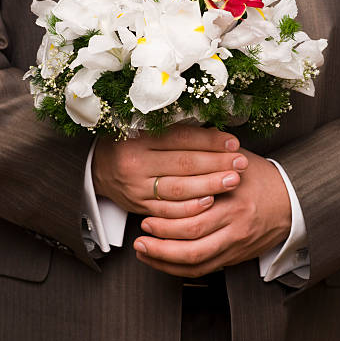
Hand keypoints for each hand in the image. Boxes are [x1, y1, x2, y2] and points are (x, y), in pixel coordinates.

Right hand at [92, 126, 247, 217]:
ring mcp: (137, 187)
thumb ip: (177, 131)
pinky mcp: (139, 207)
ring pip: (178, 189)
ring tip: (233, 180)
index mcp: (139, 137)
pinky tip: (209, 202)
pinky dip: (190, 208)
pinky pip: (167, 211)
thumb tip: (217, 133)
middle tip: (241, 163)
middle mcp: (136, 163)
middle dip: (216, 163)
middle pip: (183, 164)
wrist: (97, 168)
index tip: (233, 143)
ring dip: (209, 185)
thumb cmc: (129, 143)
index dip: (209, 140)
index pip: (181, 138)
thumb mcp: (145, 129)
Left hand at [133, 149, 291, 276]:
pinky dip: (180, 269)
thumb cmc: (262, 177)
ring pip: (197, 262)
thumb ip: (210, 152)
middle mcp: (235, 226)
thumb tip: (178, 137)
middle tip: (141, 234)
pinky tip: (163, 262)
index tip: (147, 212)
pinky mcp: (236, 257)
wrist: (293, 202)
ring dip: (166, 259)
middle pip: (192, 242)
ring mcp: (236, 244)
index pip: (195, 214)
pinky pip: (205, 270)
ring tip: (144, 250)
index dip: (167, 218)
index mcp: (234, 199)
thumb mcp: (238, 159)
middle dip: (161, 241)